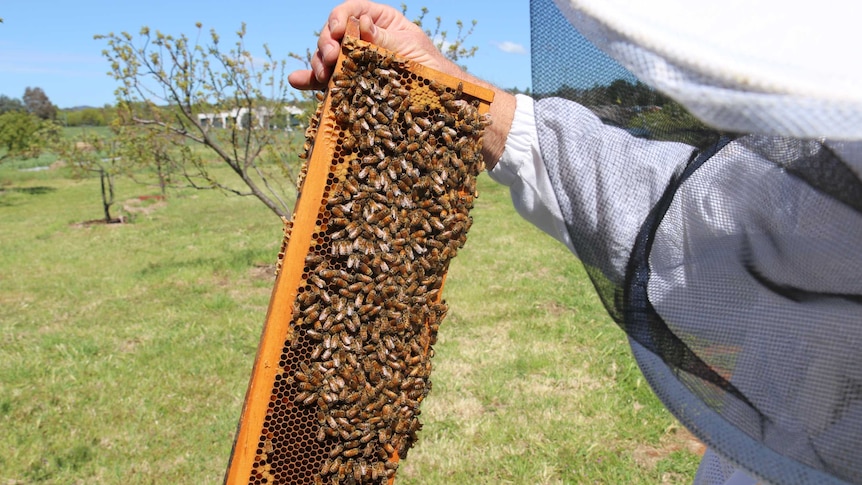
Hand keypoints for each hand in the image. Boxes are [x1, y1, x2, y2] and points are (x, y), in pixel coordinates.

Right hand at [288, 0, 455, 90]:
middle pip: (333, 33)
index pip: (351, 10)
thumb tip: (360, 22)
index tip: (338, 31)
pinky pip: (326, 81)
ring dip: (319, 63)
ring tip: (324, 75)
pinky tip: (297, 80)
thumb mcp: (410, 49)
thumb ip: (385, 38)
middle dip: (327, 44)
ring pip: (326, 56)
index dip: (339, 18)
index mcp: (378, 22)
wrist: (440, 100)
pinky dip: (310, 80)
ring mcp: (353, 62)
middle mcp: (362, 39)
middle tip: (331, 57)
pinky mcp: (349, 84)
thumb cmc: (431, 69)